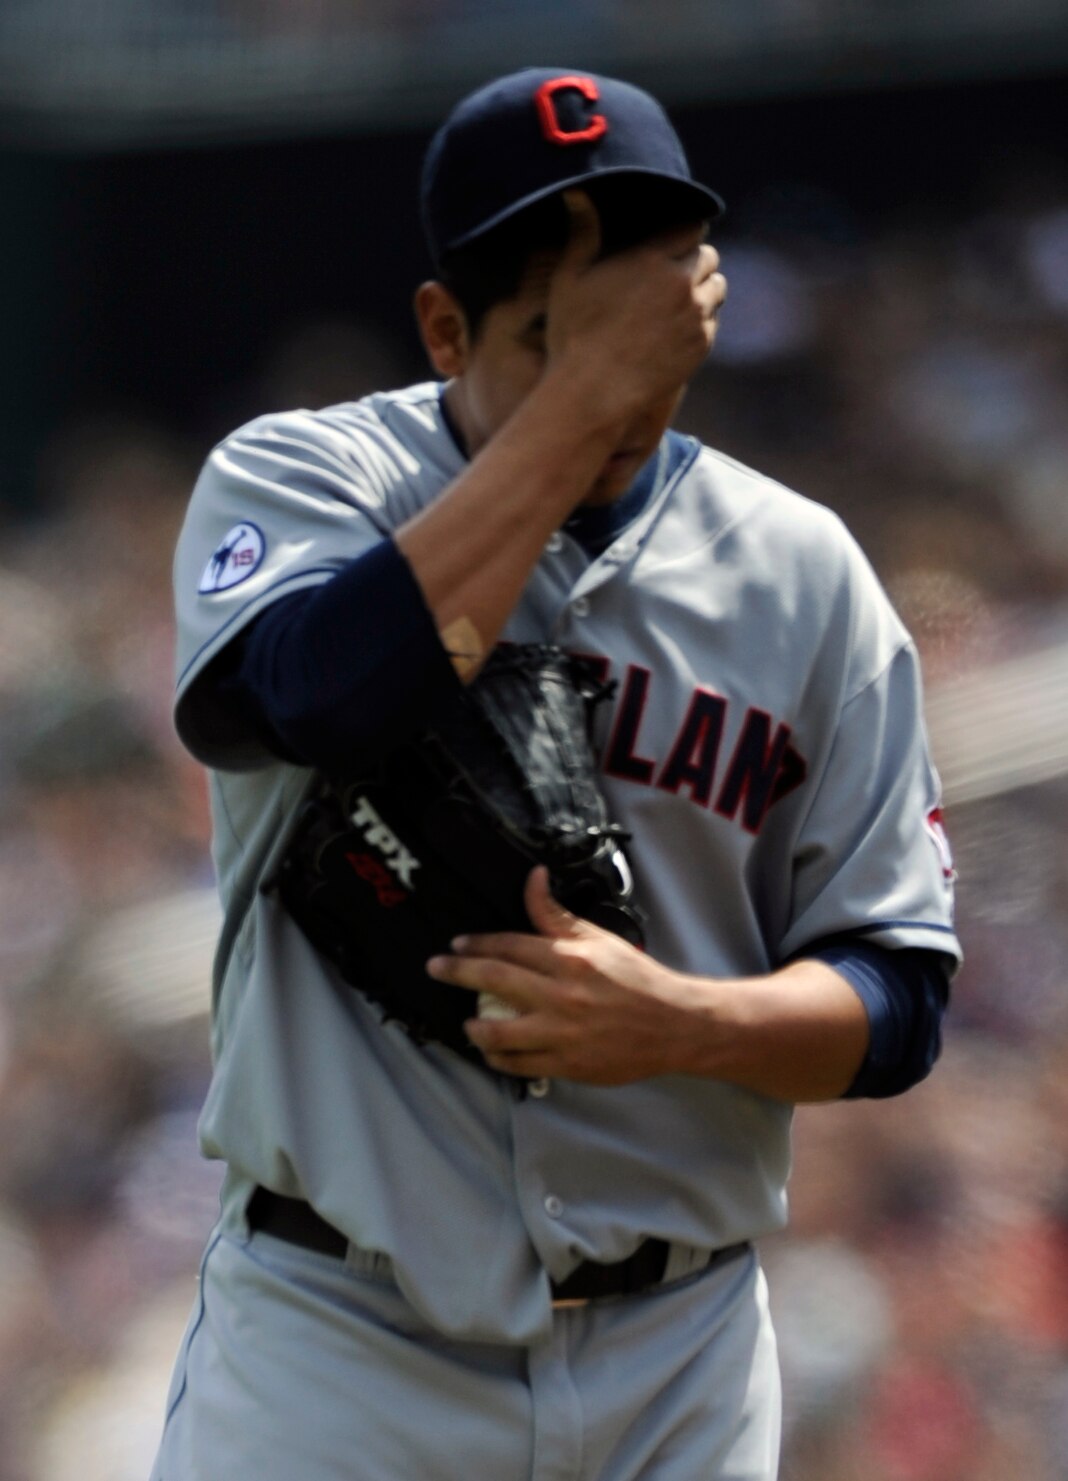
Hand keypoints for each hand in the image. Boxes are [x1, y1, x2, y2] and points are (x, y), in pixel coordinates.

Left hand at [426, 867, 704, 1084]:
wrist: (673, 1025)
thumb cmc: (636, 979)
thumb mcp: (598, 939)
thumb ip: (557, 915)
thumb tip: (533, 878)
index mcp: (570, 960)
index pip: (510, 946)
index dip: (477, 944)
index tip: (457, 944)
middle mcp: (562, 995)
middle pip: (494, 980)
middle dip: (458, 972)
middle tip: (435, 968)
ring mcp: (562, 1033)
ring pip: (499, 1031)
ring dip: (474, 1026)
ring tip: (466, 1022)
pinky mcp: (567, 1064)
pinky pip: (519, 1064)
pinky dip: (499, 1058)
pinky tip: (491, 1051)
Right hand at [545, 190, 726, 423]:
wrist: (592, 394)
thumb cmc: (573, 335)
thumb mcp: (569, 279)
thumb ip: (582, 232)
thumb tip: (577, 190)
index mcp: (651, 259)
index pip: (691, 227)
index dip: (684, 233)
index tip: (674, 242)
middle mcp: (680, 283)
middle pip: (708, 256)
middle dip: (694, 261)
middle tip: (673, 274)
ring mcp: (695, 315)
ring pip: (717, 287)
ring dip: (703, 289)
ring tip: (679, 300)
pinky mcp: (701, 345)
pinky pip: (713, 321)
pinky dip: (702, 320)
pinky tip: (677, 328)